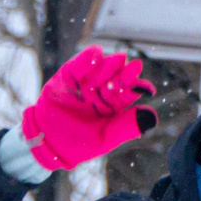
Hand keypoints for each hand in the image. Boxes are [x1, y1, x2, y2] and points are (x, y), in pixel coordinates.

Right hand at [22, 47, 156, 170]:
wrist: (47, 142)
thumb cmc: (78, 145)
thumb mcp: (105, 138)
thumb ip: (127, 127)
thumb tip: (153, 117)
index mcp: (114, 106)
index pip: (129, 92)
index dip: (138, 87)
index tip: (146, 87)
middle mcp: (101, 91)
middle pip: (117, 78)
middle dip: (126, 73)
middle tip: (134, 67)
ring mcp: (85, 83)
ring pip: (100, 69)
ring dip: (109, 65)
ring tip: (118, 61)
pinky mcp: (67, 77)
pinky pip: (78, 66)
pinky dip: (86, 59)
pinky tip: (96, 55)